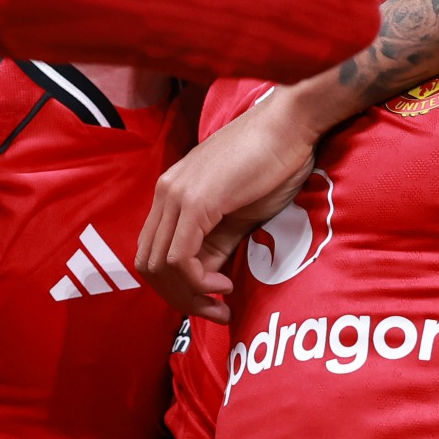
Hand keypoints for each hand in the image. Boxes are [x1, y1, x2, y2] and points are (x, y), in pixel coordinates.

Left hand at [136, 86, 320, 323]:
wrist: (291, 127)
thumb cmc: (273, 164)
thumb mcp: (238, 215)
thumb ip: (215, 244)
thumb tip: (202, 279)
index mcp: (171, 193)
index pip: (153, 252)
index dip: (176, 288)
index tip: (212, 302)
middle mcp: (165, 193)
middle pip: (148, 264)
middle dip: (179, 298)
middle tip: (215, 311)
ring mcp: (176, 195)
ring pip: (159, 266)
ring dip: (188, 295)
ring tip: (221, 300)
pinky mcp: (195, 202)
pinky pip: (179, 258)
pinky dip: (197, 282)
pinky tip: (224, 284)